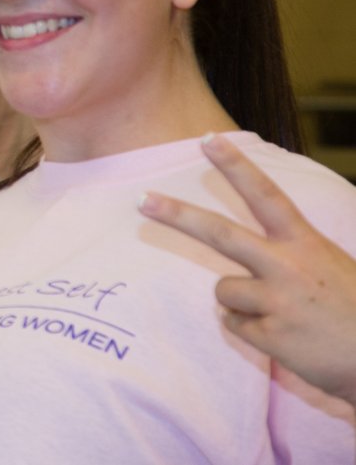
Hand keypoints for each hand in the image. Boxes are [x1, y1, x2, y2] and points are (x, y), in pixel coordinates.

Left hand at [140, 133, 355, 405]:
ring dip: (241, 301)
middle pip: (219, 232)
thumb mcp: (329, 265)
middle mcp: (288, 267)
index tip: (208, 139)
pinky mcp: (270, 336)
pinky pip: (235, 325)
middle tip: (141, 199)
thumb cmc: (353, 310)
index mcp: (307, 244)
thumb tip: (246, 247)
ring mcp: (276, 301)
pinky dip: (252, 331)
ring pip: (224, 290)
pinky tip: (285, 337)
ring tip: (282, 313)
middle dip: (177, 214)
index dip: (236, 165)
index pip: (266, 195)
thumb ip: (290, 251)